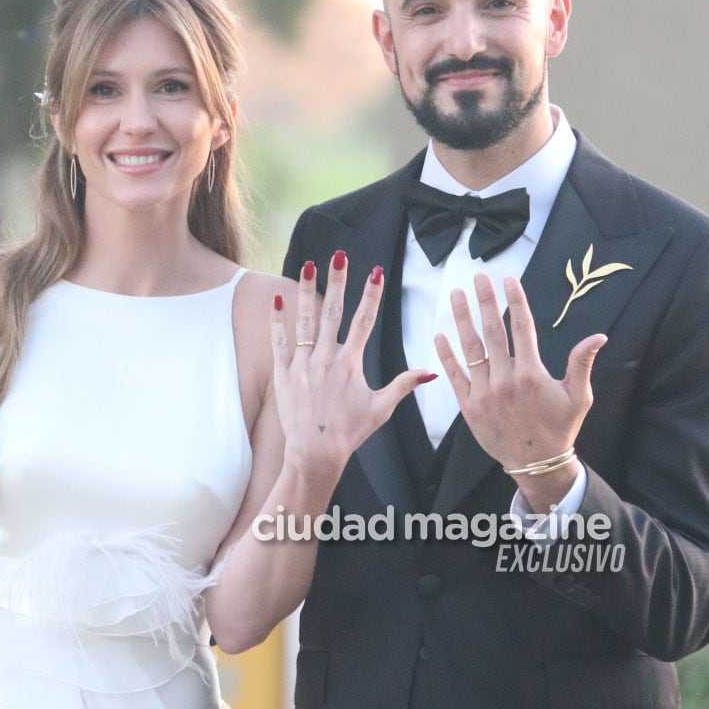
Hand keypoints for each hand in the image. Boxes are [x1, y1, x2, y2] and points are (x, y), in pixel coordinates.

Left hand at [271, 253, 433, 477]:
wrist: (315, 453)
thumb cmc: (350, 432)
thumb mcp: (381, 408)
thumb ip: (404, 385)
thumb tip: (431, 370)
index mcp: (351, 364)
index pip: (364, 320)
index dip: (371, 294)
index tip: (376, 271)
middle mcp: (327, 359)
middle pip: (334, 311)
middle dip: (338, 281)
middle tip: (339, 255)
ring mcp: (304, 364)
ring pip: (305, 320)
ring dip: (307, 291)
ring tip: (307, 265)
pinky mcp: (284, 373)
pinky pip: (280, 342)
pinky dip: (278, 320)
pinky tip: (278, 298)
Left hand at [434, 272, 605, 477]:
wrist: (536, 463)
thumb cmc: (560, 428)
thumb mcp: (579, 397)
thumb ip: (582, 363)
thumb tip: (599, 336)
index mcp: (531, 374)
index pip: (522, 327)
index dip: (515, 300)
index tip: (508, 279)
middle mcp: (505, 380)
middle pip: (493, 331)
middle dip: (485, 301)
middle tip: (478, 277)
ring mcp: (484, 392)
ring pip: (471, 348)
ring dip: (462, 318)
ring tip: (456, 294)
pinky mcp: (469, 406)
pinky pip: (455, 375)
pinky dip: (446, 354)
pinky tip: (441, 334)